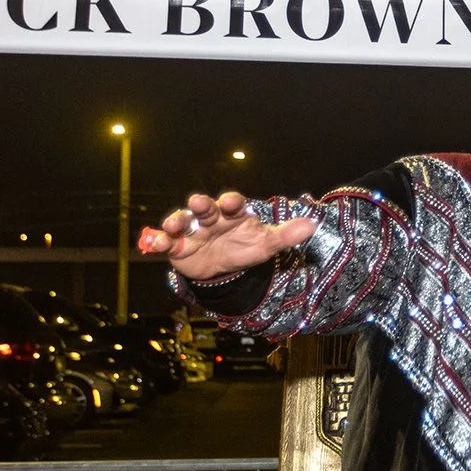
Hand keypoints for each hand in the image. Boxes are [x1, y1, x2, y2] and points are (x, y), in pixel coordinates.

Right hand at [139, 190, 313, 281]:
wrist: (221, 269)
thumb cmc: (243, 248)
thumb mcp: (265, 245)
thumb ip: (286, 235)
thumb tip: (313, 224)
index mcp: (233, 214)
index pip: (233, 204)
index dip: (231, 202)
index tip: (231, 202)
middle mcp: (211, 218)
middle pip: (205, 208)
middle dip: (201, 205)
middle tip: (198, 202)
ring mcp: (192, 230)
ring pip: (182, 221)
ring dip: (176, 221)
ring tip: (174, 225)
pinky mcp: (176, 245)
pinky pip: (166, 241)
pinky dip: (160, 241)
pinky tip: (157, 244)